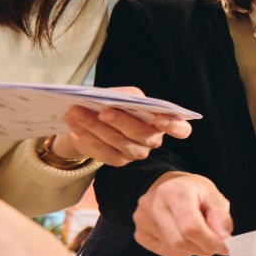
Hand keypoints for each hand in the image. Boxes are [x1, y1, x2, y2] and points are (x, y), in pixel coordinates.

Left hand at [50, 88, 191, 167]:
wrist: (96, 119)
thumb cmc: (116, 103)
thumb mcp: (124, 94)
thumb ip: (125, 96)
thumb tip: (114, 100)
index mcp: (163, 122)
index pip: (181, 130)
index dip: (173, 126)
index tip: (159, 119)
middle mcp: (154, 140)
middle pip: (144, 135)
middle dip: (122, 122)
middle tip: (102, 111)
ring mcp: (137, 153)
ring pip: (120, 144)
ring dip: (96, 127)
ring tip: (75, 112)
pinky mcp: (118, 161)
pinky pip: (103, 152)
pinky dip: (87, 137)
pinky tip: (74, 126)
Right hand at [133, 172, 231, 255]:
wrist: (166, 185)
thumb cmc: (192, 191)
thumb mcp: (212, 195)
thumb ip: (221, 217)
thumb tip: (225, 239)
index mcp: (174, 192)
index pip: (191, 227)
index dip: (210, 241)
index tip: (225, 246)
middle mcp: (153, 205)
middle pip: (180, 242)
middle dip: (203, 248)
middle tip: (215, 244)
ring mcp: (142, 220)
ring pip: (175, 251)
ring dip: (194, 249)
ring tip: (197, 234)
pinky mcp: (139, 233)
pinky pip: (166, 253)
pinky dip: (181, 250)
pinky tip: (182, 235)